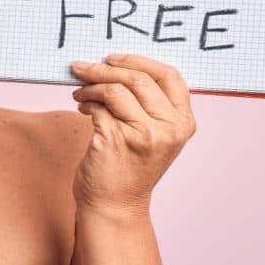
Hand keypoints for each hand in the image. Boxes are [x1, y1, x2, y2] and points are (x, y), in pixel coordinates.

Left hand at [69, 54, 196, 218]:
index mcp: (183, 123)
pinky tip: (81, 106)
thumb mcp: (157, 136)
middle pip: (138, 79)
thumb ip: (153, 105)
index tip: (114, 58)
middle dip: (105, 68)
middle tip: (83, 67)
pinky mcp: (116, 140)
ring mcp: (144, 135)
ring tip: (80, 91)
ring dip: (91, 85)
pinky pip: (97, 106)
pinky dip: (85, 101)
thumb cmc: (131, 168)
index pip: (169, 76)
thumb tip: (121, 65)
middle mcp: (168, 129)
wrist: (115, 206)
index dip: (140, 61)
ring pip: (114, 90)